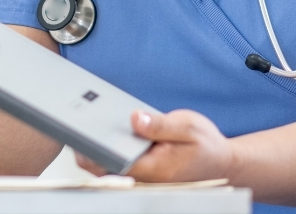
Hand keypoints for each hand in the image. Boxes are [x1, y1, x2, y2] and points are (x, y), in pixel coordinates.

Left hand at [76, 110, 234, 182]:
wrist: (221, 163)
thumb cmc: (207, 146)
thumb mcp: (188, 126)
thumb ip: (160, 124)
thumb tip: (134, 118)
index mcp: (155, 168)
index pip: (115, 163)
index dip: (93, 151)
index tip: (79, 135)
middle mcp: (145, 177)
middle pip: (106, 168)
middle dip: (89, 150)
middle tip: (74, 126)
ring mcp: (143, 177)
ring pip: (110, 167)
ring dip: (97, 150)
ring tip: (85, 126)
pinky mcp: (144, 172)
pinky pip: (120, 164)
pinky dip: (109, 151)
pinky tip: (104, 132)